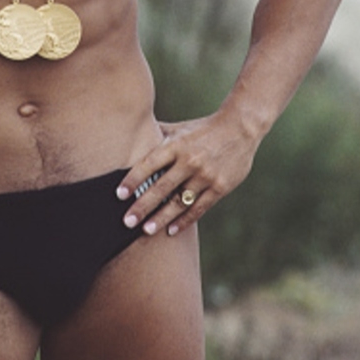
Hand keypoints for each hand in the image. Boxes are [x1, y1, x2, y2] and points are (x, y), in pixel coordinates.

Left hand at [117, 115, 261, 235]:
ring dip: (161, 218)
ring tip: (146, 231)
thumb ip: (158, 134)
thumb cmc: (203, 128)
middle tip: (126, 222)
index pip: (149, 164)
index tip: (118, 195)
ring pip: (179, 202)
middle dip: (142, 206)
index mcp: (176, 145)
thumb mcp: (180, 128)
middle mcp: (189, 161)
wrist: (240, 128)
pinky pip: (198, 208)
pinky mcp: (219, 187)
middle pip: (161, 188)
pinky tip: (171, 231)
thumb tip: (132, 132)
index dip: (132, 179)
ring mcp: (205, 176)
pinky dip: (184, 221)